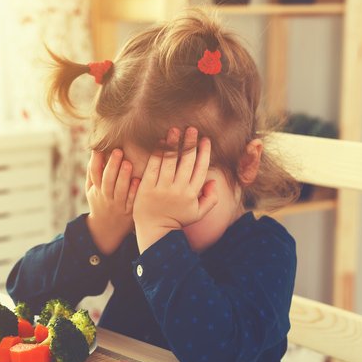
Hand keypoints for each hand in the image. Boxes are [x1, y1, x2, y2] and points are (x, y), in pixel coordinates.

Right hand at [84, 149, 139, 255]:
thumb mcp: (91, 189)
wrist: (106, 228)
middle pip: (107, 180)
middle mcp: (106, 196)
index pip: (94, 172)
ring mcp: (117, 204)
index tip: (100, 147)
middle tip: (118, 151)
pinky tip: (138, 181)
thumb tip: (95, 150)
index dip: (96, 160)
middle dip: (112, 166)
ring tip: (128, 163)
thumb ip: (92, 172)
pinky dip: (134, 191)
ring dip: (123, 177)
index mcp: (96, 188)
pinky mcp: (129, 211)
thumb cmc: (100, 202)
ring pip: (119, 190)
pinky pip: (131, 201)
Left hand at [134, 126, 218, 252]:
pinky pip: (153, 167)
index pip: (201, 169)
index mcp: (192, 194)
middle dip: (190, 143)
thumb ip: (210, 198)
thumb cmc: (178, 220)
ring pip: (170, 161)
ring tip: (176, 130)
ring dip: (173, 144)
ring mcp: (162, 189)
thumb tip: (214, 181)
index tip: (205, 139)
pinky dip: (157, 154)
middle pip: (186, 162)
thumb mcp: (199, 213)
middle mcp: (178, 190)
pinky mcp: (147, 188)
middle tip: (192, 129)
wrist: (155, 232)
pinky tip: (161, 142)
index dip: (204, 152)